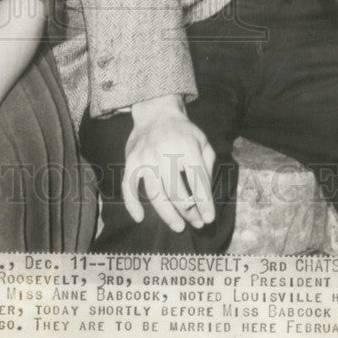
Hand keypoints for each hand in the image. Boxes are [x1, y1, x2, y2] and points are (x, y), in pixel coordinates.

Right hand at [124, 95, 215, 231]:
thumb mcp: (202, 142)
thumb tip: (205, 197)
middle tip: (196, 223)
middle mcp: (164, 152)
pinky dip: (131, 204)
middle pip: (176, 192)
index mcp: (186, 147)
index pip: (197, 181)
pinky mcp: (131, 161)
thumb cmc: (184, 132)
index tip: (208, 219)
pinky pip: (128, 186)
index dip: (204, 203)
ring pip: (155, 194)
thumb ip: (206, 167)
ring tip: (179, 226)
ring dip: (167, 215)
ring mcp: (145, 157)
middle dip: (188, 212)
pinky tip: (139, 218)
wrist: (156, 112)